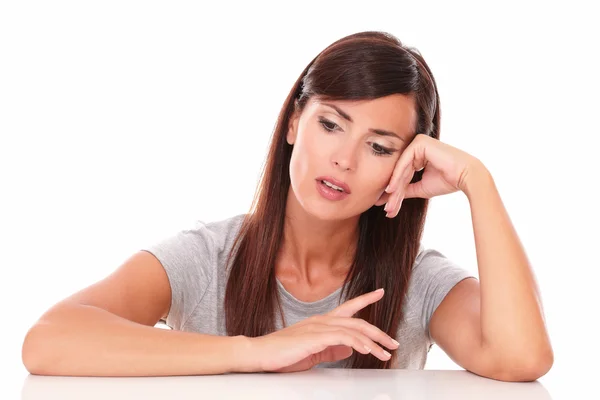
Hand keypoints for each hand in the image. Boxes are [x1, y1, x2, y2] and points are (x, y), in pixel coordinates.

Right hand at [246, 288, 398, 372]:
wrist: (260, 353)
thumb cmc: (283, 354)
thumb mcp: (313, 352)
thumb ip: (331, 350)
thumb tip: (348, 350)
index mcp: (321, 322)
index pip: (348, 307)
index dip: (365, 299)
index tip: (379, 292)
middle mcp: (322, 320)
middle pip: (357, 321)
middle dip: (378, 332)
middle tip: (393, 342)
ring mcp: (318, 327)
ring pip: (353, 330)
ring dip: (373, 342)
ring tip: (386, 352)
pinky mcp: (315, 337)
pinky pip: (343, 338)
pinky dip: (358, 344)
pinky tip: (367, 350)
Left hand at [380, 134, 483, 217]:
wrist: (466, 176)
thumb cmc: (447, 181)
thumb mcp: (420, 187)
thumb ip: (404, 189)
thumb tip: (387, 197)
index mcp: (418, 154)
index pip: (402, 175)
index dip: (395, 192)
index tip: (386, 207)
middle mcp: (416, 146)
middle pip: (400, 172)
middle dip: (394, 193)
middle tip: (387, 210)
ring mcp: (418, 142)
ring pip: (400, 169)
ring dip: (394, 188)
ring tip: (388, 204)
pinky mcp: (420, 142)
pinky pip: (404, 162)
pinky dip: (397, 177)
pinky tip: (391, 189)